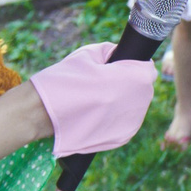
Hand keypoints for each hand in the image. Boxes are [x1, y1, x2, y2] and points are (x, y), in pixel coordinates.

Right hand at [28, 46, 156, 155]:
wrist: (42, 114)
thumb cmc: (64, 80)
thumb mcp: (89, 54)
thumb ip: (112, 52)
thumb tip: (122, 55)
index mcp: (135, 79)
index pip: (148, 68)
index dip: (133, 65)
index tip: (120, 67)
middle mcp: (139, 103)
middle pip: (143, 88)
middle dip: (130, 83)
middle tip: (105, 82)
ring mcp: (132, 123)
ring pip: (136, 106)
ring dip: (125, 100)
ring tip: (99, 98)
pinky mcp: (122, 138)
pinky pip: (127, 121)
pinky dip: (117, 116)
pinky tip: (98, 112)